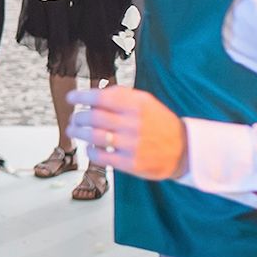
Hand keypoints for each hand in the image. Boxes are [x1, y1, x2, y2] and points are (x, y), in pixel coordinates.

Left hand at [65, 85, 188, 180]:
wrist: (184, 150)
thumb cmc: (160, 123)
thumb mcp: (146, 102)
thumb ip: (122, 95)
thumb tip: (95, 93)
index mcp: (137, 105)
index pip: (101, 97)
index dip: (81, 96)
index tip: (71, 98)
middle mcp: (134, 123)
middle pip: (93, 117)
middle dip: (77, 117)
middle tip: (73, 118)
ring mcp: (132, 144)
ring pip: (94, 136)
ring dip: (79, 132)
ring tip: (74, 130)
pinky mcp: (131, 163)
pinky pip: (101, 157)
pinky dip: (90, 151)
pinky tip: (89, 148)